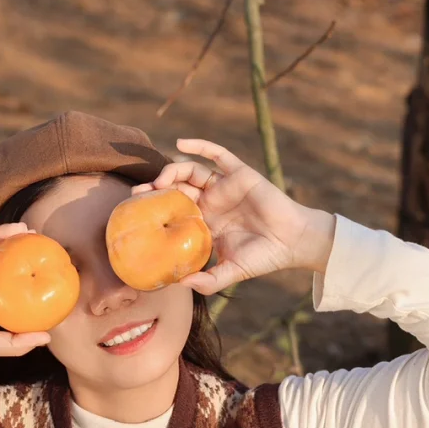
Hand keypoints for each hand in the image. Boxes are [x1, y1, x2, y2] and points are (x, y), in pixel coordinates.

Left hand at [131, 138, 335, 294]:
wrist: (293, 243)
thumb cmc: (263, 258)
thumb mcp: (230, 272)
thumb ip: (207, 281)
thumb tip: (178, 284)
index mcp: (206, 222)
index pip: (173, 211)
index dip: (155, 209)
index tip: (135, 214)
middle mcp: (212, 202)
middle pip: (176, 188)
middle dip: (156, 188)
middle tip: (138, 195)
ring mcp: (224, 186)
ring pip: (191, 171)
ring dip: (172, 170)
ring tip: (160, 180)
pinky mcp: (239, 173)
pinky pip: (217, 154)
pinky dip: (200, 145)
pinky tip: (181, 143)